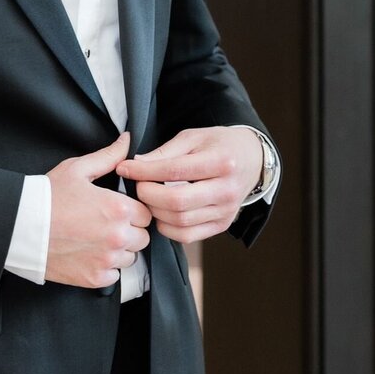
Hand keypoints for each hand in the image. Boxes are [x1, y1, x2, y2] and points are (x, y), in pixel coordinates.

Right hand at [45, 132, 151, 289]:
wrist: (21, 225)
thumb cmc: (48, 195)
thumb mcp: (78, 169)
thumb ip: (108, 156)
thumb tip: (127, 140)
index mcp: (118, 208)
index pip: (146, 213)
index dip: (133, 210)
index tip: (119, 210)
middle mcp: (118, 236)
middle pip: (142, 237)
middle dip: (130, 230)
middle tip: (107, 224)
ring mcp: (107, 260)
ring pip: (130, 258)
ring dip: (119, 250)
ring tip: (96, 238)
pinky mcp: (95, 278)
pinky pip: (114, 275)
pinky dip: (105, 267)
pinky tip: (89, 253)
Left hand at [116, 126, 263, 243]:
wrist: (250, 160)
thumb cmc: (218, 145)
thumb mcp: (192, 137)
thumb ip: (164, 152)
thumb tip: (136, 164)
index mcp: (221, 162)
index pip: (174, 171)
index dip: (144, 171)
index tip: (124, 168)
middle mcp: (226, 190)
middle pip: (177, 202)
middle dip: (148, 194)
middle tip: (136, 185)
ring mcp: (226, 212)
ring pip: (180, 221)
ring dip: (155, 211)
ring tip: (148, 197)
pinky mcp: (221, 226)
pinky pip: (187, 236)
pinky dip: (167, 227)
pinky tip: (161, 212)